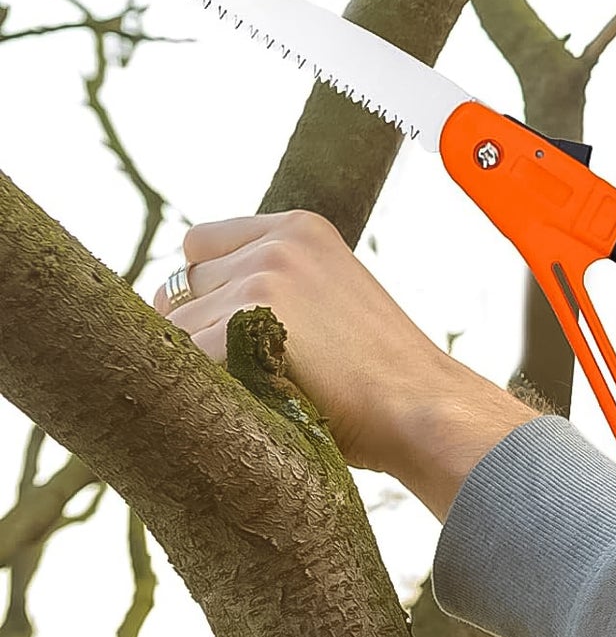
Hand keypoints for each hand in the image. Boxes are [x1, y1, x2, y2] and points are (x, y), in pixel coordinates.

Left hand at [152, 210, 535, 512]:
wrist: (420, 406)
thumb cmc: (379, 373)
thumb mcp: (333, 296)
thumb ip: (276, 282)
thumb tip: (179, 301)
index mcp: (300, 229)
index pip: (199, 245)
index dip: (205, 292)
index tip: (230, 331)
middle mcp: (276, 244)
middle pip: (180, 288)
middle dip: (198, 331)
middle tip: (248, 373)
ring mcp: (261, 280)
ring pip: (174, 330)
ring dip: (200, 367)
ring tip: (260, 390)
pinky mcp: (242, 324)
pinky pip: (183, 363)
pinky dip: (207, 391)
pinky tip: (253, 403)